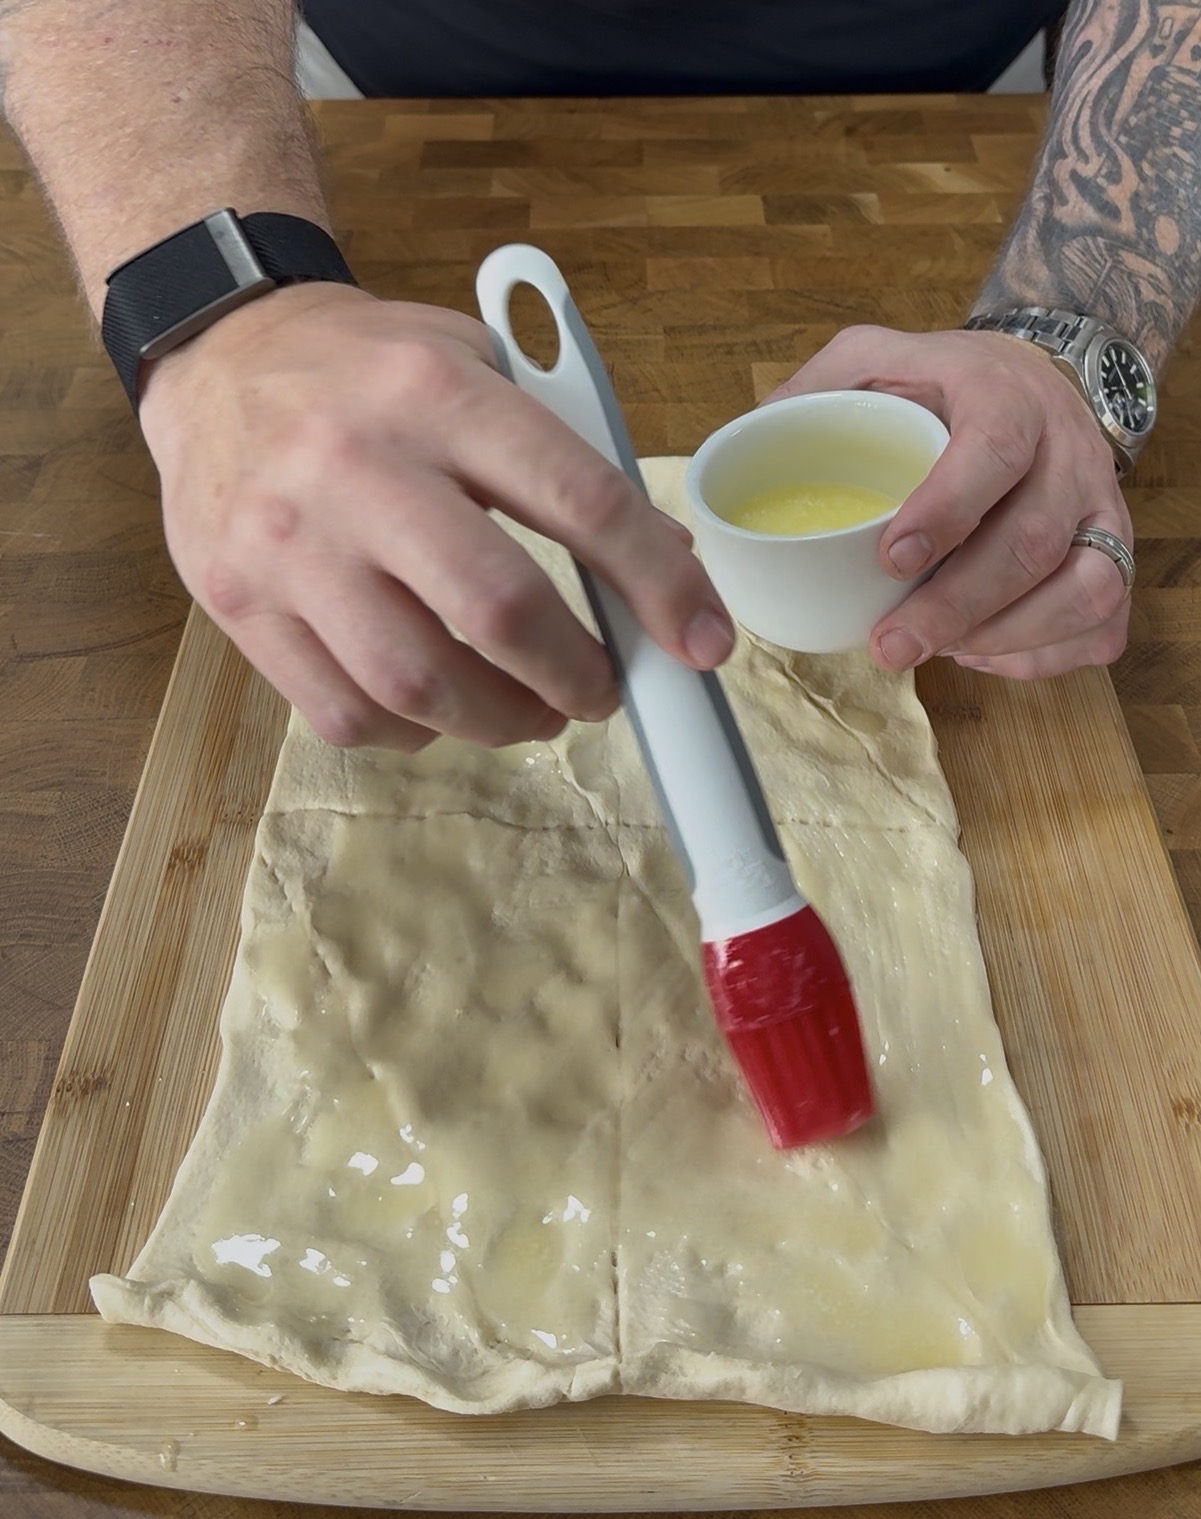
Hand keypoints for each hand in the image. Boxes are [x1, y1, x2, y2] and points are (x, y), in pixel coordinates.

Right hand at [140, 283, 732, 749]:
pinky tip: (439, 710)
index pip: (579, 500)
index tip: (702, 642)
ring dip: (500, 721)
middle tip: (600, 691)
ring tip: (530, 712)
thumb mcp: (478, 368)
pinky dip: (412, 734)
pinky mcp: (238, 602)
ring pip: (416, 683)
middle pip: (497, 612)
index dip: (657, 586)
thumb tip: (666, 567)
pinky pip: (342, 712)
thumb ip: (568, 460)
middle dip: (576, 676)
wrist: (217, 356)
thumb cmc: (368, 370)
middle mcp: (356, 466)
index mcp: (437, 393)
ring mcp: (287, 543)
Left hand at [768, 325, 1133, 678]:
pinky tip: (981, 652)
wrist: (1032, 378)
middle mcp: (1068, 454)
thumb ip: (818, 387)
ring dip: (1006, 637)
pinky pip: (1104, 624)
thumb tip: (745, 441)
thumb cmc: (943, 382)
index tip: (891, 559)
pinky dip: (1044, 655)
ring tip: (935, 652)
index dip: (949, 511)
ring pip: (1086, 590)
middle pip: (1033, 542)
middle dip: (958, 606)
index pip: (995, 451)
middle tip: (889, 644)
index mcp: (1006, 398)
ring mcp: (1100, 510)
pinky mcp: (1112, 555)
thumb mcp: (877, 356)